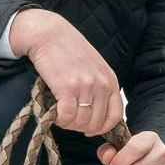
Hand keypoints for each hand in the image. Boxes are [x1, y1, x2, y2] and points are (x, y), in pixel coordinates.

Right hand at [9, 8, 119, 136]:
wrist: (49, 34)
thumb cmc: (70, 50)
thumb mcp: (95, 67)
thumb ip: (100, 87)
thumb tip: (97, 114)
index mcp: (111, 80)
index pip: (115, 116)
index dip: (102, 128)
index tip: (90, 130)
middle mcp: (101, 85)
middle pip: (96, 122)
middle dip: (82, 127)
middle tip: (70, 121)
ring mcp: (85, 86)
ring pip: (81, 121)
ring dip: (69, 124)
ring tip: (61, 115)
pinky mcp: (66, 87)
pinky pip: (67, 116)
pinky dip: (60, 120)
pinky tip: (55, 114)